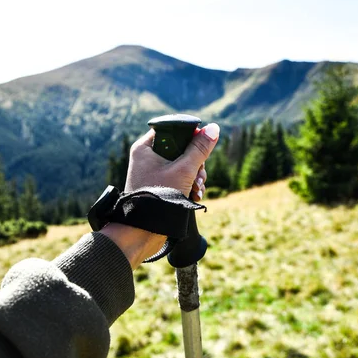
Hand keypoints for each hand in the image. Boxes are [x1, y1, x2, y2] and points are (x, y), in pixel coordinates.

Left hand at [101, 123, 219, 268]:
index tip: (203, 147)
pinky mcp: (159, 184)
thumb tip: (213, 128)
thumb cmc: (159, 197)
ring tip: (198, 189)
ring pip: (182, 164)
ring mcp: (152, 172)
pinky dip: (188, 184)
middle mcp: (147, 157)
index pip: (172, 129)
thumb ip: (200, 149)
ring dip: (195, 175)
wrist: (144, 230)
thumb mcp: (184, 170)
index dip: (190, 136)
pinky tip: (196, 194)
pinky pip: (178, 177)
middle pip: (180, 148)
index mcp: (145, 147)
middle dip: (196, 163)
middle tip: (199, 175)